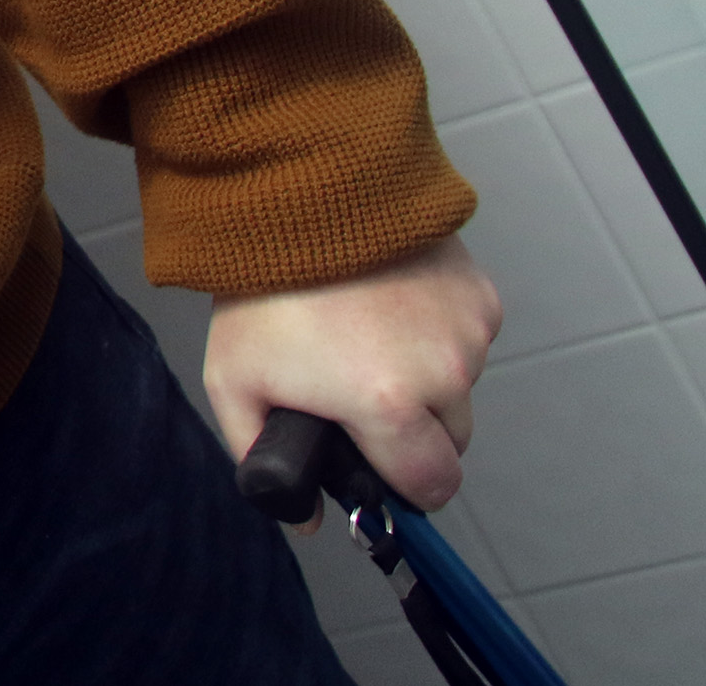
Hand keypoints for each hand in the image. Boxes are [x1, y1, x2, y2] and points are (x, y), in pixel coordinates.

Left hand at [203, 234, 501, 511]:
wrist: (296, 196)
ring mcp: (467, 333)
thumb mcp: (235, 379)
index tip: (384, 468)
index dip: (406, 484)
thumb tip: (307, 519)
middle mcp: (442, 375)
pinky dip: (440, 331)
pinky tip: (391, 303)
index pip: (431, 485)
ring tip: (368, 334)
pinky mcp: (480, 296)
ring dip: (427, 375)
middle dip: (416, 430)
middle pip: (451, 439)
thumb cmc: (261, 290)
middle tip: (364, 392)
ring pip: (460, 385)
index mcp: (389, 406)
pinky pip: (468, 338)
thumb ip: (260, 456)